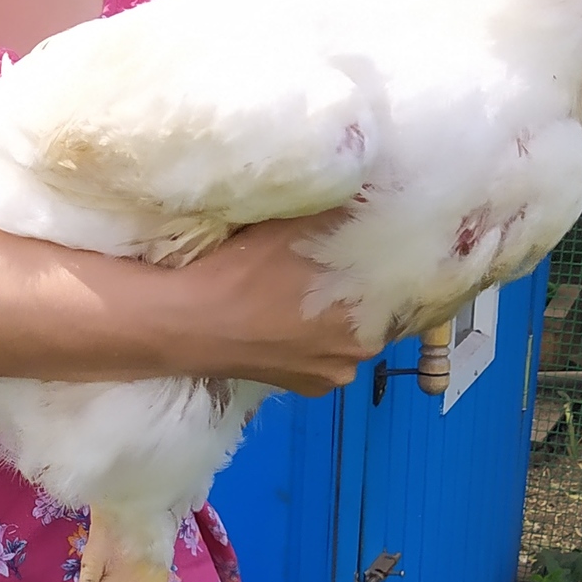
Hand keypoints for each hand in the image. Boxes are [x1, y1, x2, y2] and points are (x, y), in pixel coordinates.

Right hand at [173, 211, 376, 395]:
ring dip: (332, 319)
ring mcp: (329, 378)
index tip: (362, 248)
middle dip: (354, 291)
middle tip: (327, 268)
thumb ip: (344, 211)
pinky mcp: (303, 390)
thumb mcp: (299, 224)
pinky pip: (320, 359)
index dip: (379, 263)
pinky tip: (286, 323)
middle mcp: (360, 356)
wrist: (187, 322)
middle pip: (372, 314)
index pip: (394, 287)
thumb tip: (371, 191)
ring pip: (344, 338)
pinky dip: (310, 342)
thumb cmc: (246, 270)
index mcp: (371, 316)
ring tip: (300, 296)